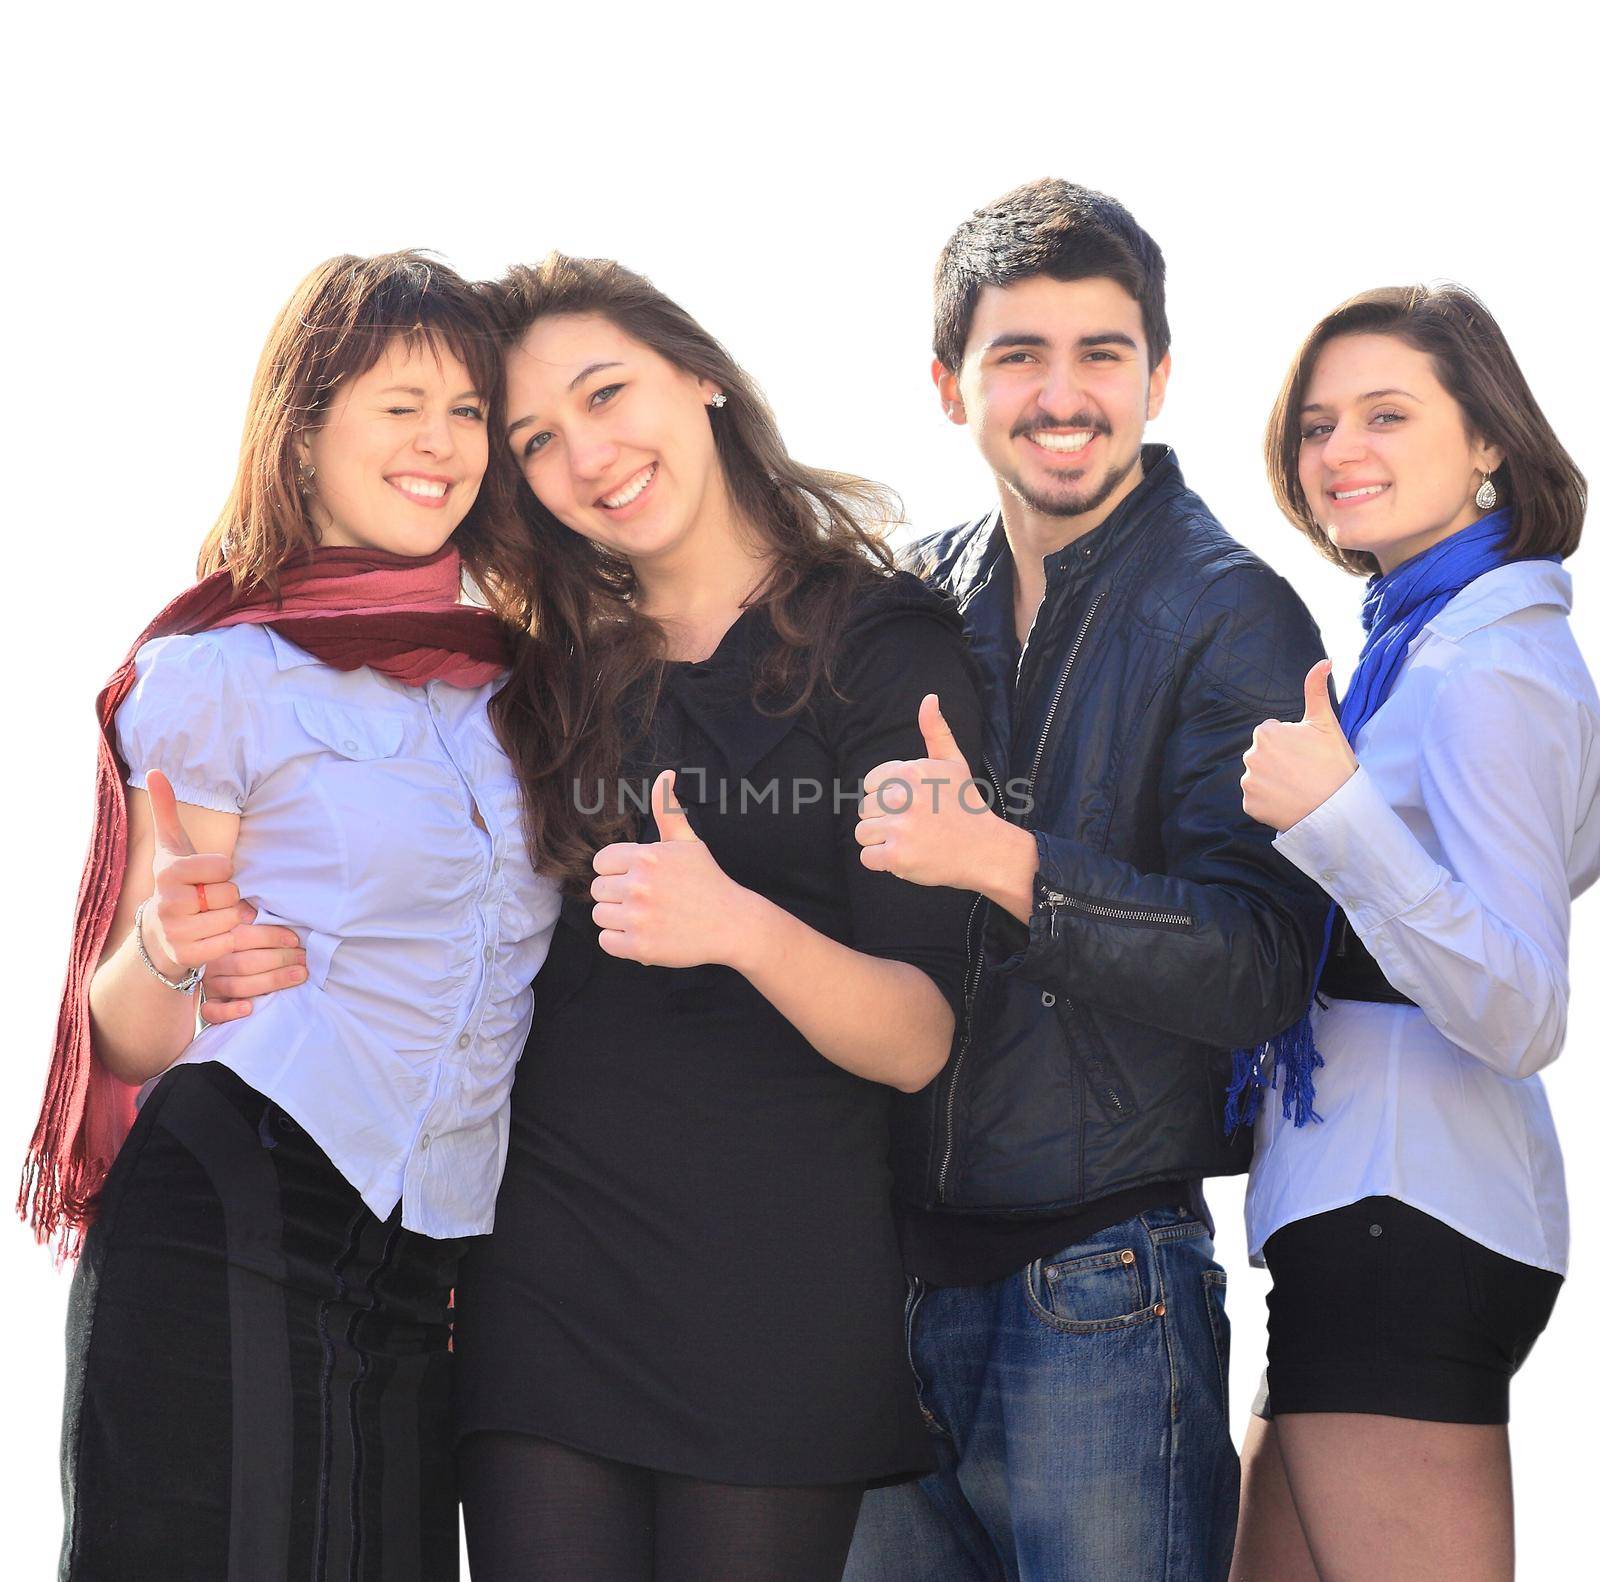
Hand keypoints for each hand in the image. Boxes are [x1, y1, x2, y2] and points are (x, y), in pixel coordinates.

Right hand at [141, 769, 249, 979]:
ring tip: (210, 916)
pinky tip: (211, 935)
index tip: (207, 875)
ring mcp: (175, 931)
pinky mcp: (187, 955)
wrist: (158, 932)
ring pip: (232, 919)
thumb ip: (167, 810)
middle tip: (208, 899)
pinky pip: (228, 944)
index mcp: (168, 872)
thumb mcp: (172, 846)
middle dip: (227, 897)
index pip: (224, 867)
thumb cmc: (176, 883)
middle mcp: (167, 902)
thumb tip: (155, 771)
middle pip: (230, 894)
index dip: (223, 871)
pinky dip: (227, 940)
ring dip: (230, 919)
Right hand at [197, 905, 307, 1025]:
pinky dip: (229, 1011)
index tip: (295, 940)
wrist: (210, 970)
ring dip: (271, 981)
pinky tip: (249, 1008)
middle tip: (304, 960)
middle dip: (280, 960)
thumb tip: (269, 912)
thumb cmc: (243, 945)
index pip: (243, 936)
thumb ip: (252, 918)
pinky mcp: (208, 1005)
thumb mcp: (245, 926)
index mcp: (219, 938)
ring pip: (237, 986)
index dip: (271, 937)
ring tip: (298, 975)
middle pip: (245, 963)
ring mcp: (210, 984)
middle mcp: (212, 962)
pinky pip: (211, 1011)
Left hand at [589, 770, 756, 968]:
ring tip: (646, 917)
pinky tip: (644, 934)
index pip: (600, 863)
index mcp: (646, 857)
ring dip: (618, 919)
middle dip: (617, 895)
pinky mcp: (639, 947)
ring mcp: (638, 917)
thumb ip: (668, 809)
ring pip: (600, 915)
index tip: (639, 879)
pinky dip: (621, 942)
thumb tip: (666, 773)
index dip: (617, 871)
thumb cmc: (707, 881)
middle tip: (646, 900)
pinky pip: (606, 942)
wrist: (731, 924)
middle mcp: (639, 885)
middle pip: (598, 890)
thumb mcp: (688, 842)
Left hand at [855, 694, 999, 888]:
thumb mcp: (953, 763)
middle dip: (884, 820)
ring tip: (910, 841)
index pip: (871, 783)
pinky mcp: (898, 858)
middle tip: (915, 826)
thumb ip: (936, 731)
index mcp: (911, 771)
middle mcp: (903, 797)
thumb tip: (929, 697)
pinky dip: (882, 862)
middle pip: (865, 808)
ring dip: (881, 841)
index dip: (888, 797)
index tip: (912, 805)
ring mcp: (900, 828)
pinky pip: (867, 858)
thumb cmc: (967, 806)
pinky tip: (906, 857)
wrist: (987, 850)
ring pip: (862, 833)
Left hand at [1241, 661, 1358, 831]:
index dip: (1293, 743)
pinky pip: (1257, 799)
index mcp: (1265, 732)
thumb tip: (1324, 661)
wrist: (1338, 809)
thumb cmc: (1334, 764)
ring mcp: (1248, 781)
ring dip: (1275, 781)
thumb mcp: (1326, 723)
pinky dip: (1269, 802)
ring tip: (1299, 787)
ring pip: (1260, 776)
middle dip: (1281, 761)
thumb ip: (1316, 690)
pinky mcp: (1249, 805)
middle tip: (1305, 771)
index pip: (1274, 734)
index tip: (1308, 754)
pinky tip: (1289, 801)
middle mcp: (1250, 755)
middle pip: (1265, 755)